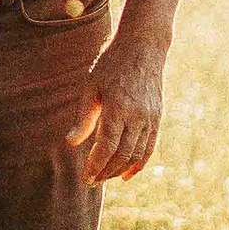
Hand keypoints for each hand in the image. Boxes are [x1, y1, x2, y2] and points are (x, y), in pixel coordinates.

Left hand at [69, 25, 166, 182]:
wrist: (143, 47)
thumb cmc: (111, 65)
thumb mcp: (91, 86)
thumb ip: (83, 117)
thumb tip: (70, 144)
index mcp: (118, 107)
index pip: (106, 147)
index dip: (96, 166)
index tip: (86, 177)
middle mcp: (137, 116)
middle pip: (122, 155)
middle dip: (106, 172)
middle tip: (92, 181)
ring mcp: (150, 118)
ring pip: (137, 154)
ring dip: (121, 170)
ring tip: (106, 177)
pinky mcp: (157, 118)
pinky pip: (150, 147)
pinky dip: (140, 164)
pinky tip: (128, 174)